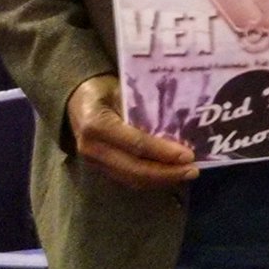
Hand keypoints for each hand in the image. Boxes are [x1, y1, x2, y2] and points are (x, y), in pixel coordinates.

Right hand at [66, 73, 196, 189]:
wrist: (75, 99)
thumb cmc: (102, 89)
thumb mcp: (120, 89)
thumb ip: (142, 107)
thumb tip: (177, 124)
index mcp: (96, 124)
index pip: (135, 144)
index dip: (163, 152)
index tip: (188, 155)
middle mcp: (92, 148)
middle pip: (134, 169)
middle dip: (167, 173)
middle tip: (193, 170)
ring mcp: (93, 162)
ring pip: (132, 179)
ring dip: (161, 180)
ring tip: (186, 174)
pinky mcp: (99, 169)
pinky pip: (128, 179)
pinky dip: (151, 179)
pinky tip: (169, 174)